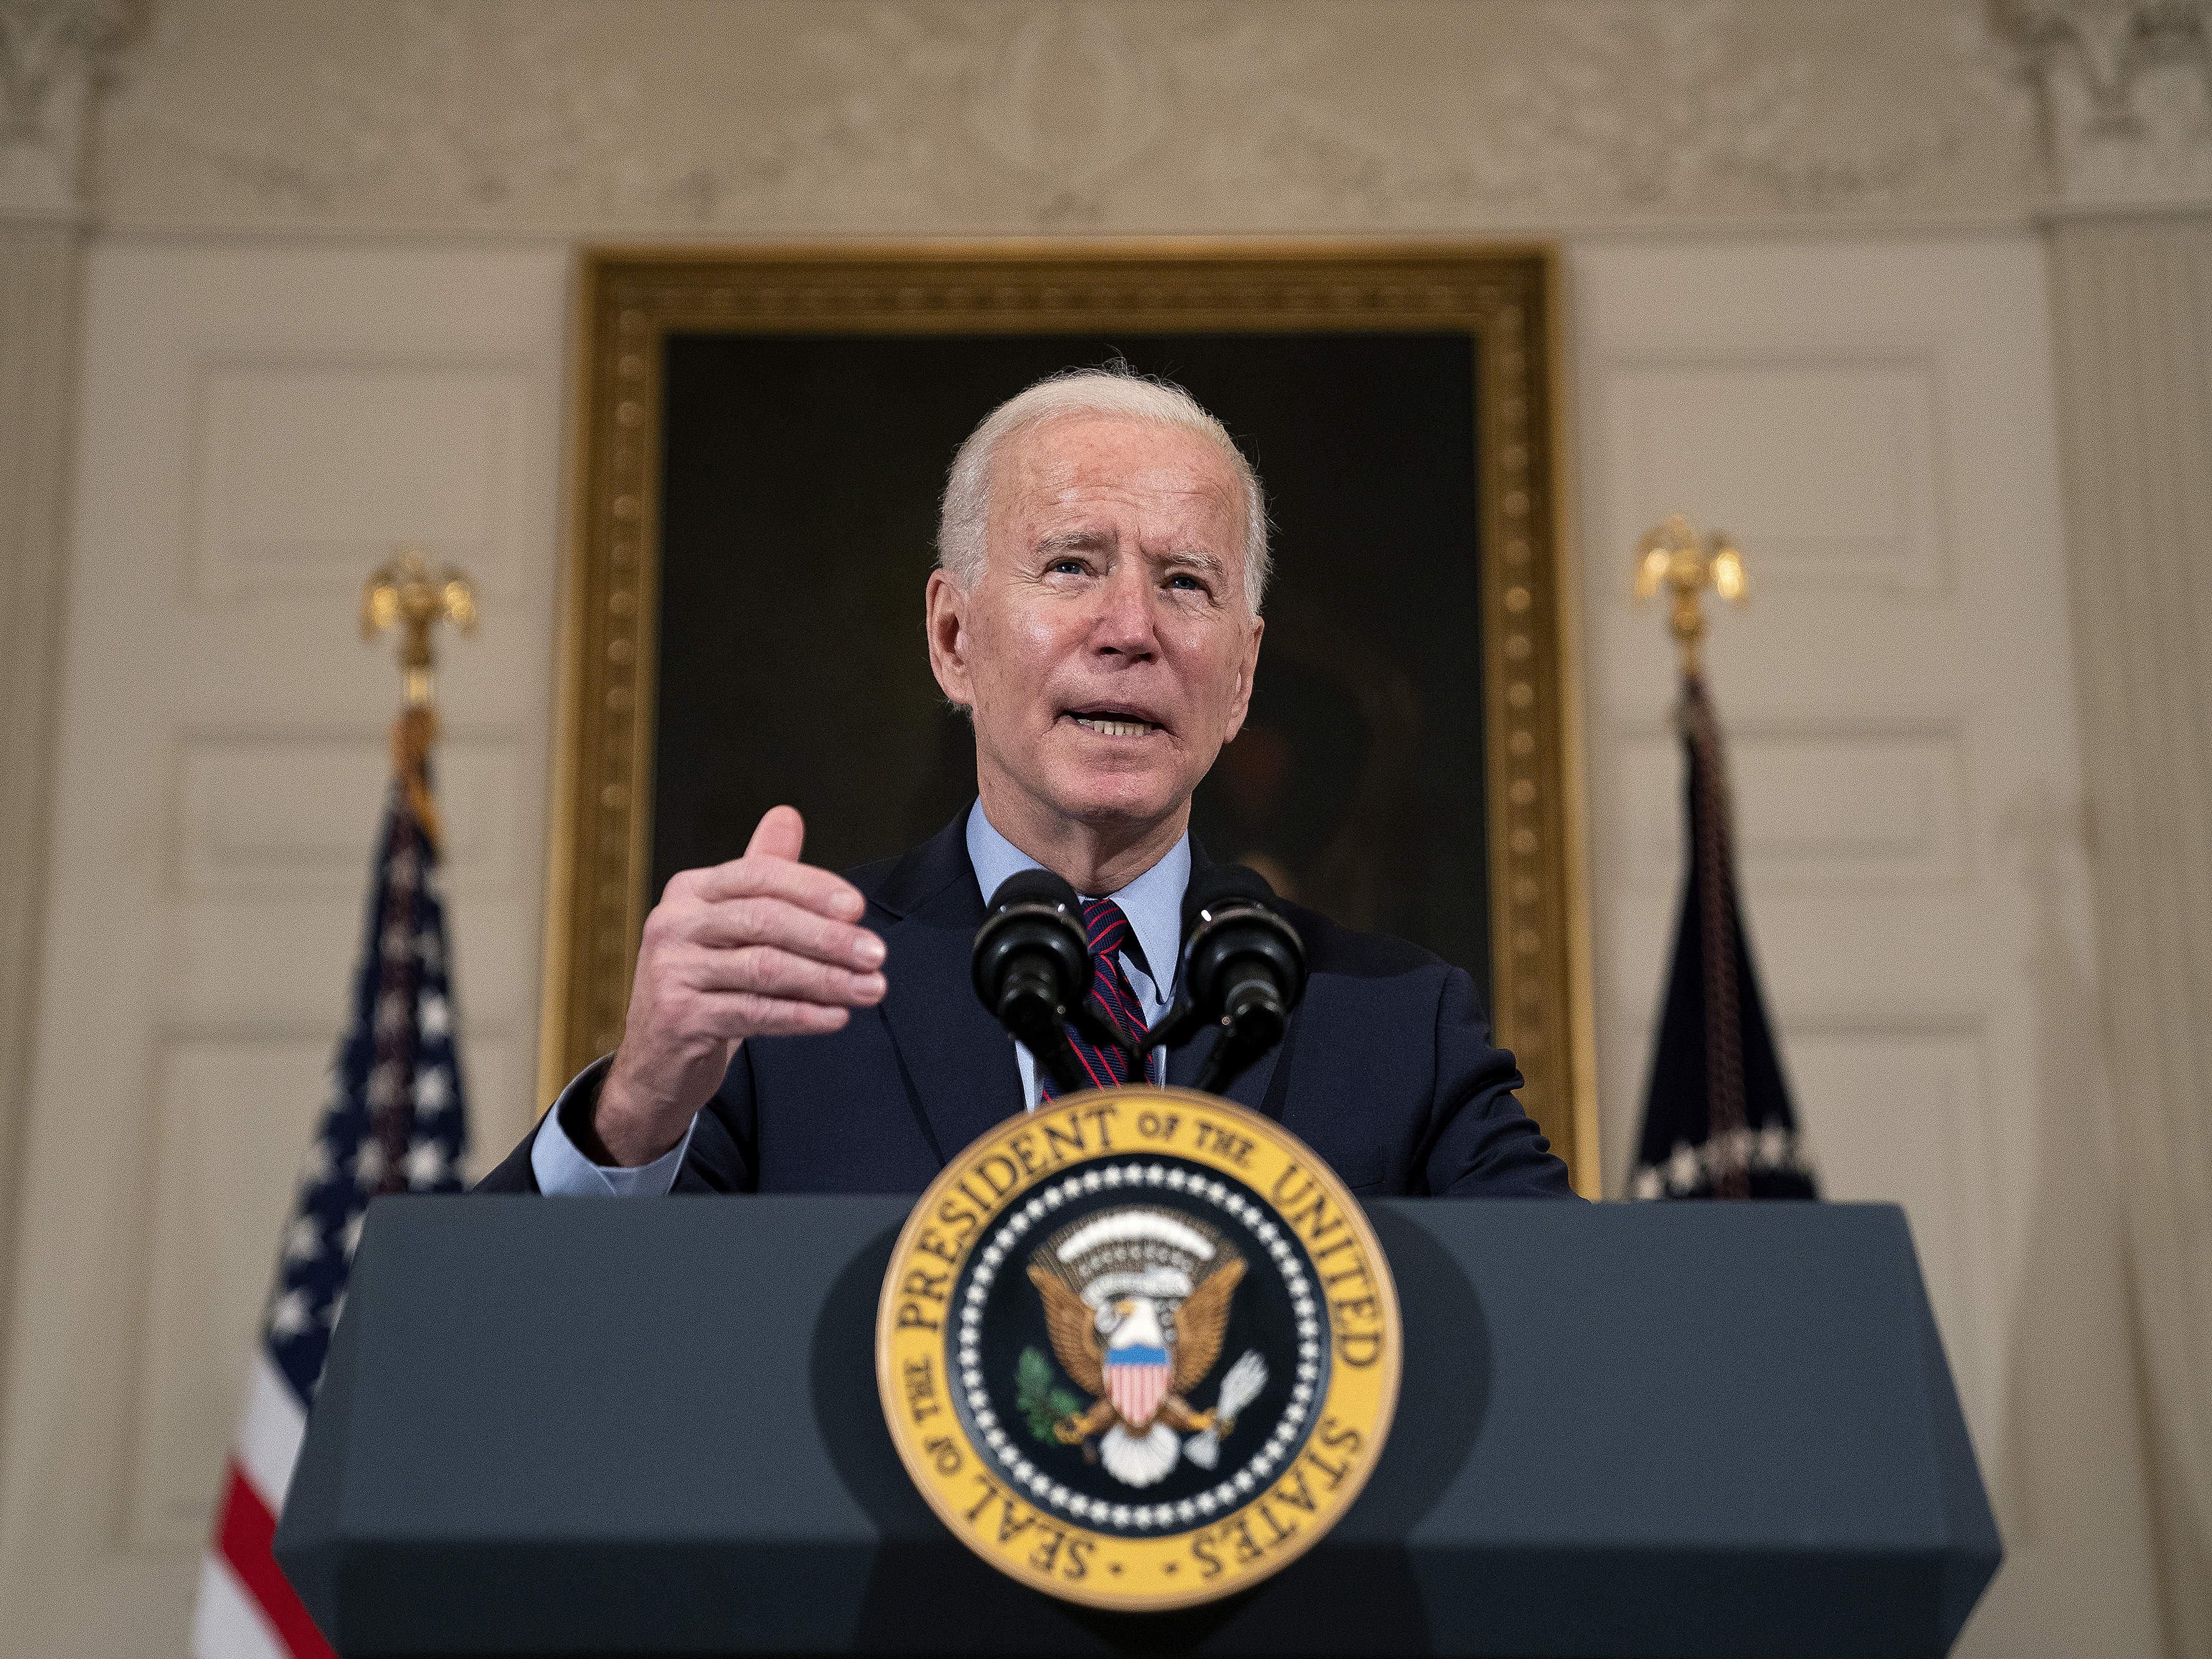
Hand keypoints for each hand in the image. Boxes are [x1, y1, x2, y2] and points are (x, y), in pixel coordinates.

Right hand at [590, 805, 885, 1165]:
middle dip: (829, 938)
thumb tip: (787, 815)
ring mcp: (671, 972)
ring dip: (828, 979)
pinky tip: (837, 1017)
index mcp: (689, 891)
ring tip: (871, 989)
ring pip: (765, 969)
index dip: (813, 888)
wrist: (656, 1057)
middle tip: (877, 954)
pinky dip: (802, 1015)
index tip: (858, 908)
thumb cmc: (704, 982)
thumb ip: (761, 872)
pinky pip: (754, 1013)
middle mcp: (673, 924)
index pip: (759, 875)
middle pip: (765, 920)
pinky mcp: (678, 1017)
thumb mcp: (728, 923)